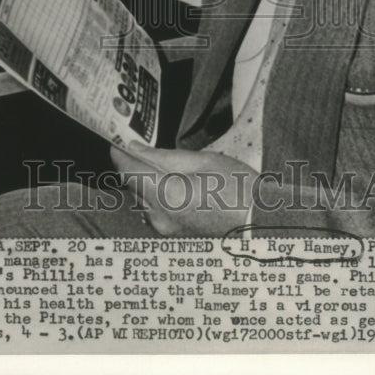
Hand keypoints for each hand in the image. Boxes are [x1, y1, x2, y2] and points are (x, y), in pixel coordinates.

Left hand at [110, 142, 256, 236]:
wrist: (259, 222)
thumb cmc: (237, 187)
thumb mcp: (202, 161)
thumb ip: (164, 156)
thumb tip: (135, 147)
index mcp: (167, 195)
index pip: (129, 171)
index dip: (119, 154)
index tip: (116, 140)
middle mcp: (160, 216)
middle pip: (133, 185)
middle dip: (134, 165)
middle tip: (142, 145)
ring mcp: (165, 229)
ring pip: (142, 198)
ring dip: (146, 180)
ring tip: (163, 164)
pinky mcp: (172, 234)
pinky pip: (153, 209)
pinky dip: (155, 194)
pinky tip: (173, 183)